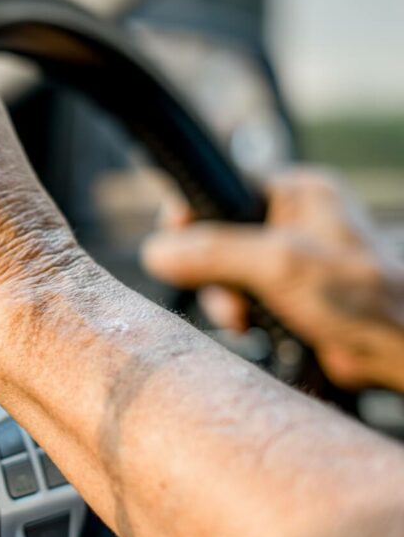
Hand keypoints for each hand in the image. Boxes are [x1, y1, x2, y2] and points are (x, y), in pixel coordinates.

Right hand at [142, 168, 403, 390]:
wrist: (397, 350)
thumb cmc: (363, 297)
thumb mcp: (279, 263)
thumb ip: (214, 252)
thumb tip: (157, 251)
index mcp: (296, 192)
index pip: (223, 186)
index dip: (193, 212)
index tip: (175, 238)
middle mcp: (289, 220)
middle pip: (214, 235)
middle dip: (212, 271)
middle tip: (227, 295)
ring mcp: (285, 259)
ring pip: (221, 271)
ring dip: (224, 299)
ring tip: (244, 320)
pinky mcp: (282, 294)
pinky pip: (237, 297)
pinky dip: (238, 315)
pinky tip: (254, 329)